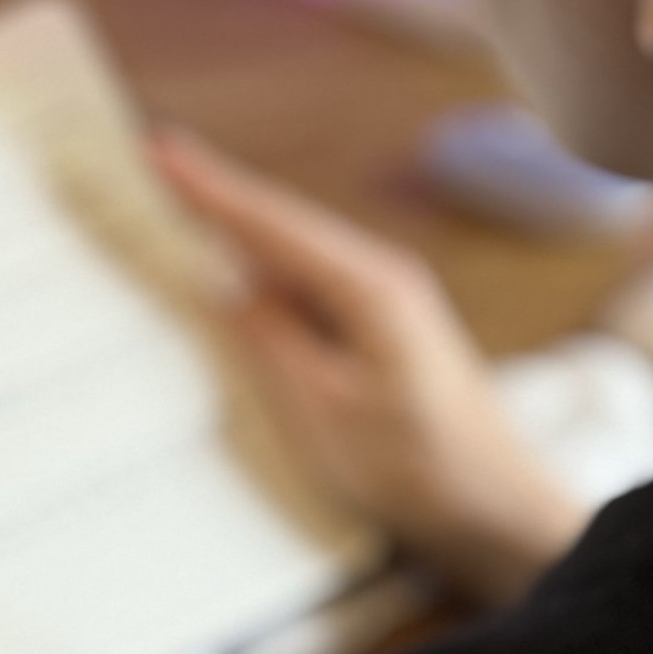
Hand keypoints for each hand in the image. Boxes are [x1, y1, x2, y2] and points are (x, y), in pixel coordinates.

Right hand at [153, 128, 589, 610]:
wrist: (498, 503)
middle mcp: (382, 275)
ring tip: (176, 202)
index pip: (272, 225)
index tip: (158, 150)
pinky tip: (235, 266)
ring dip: (238, 227)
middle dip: (216, 193)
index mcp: (370, 288)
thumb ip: (273, 344)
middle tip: (154, 159)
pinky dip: (266, 265)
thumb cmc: (423, 467)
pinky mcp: (383, 322)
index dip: (209, 188)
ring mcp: (386, 296)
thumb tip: (225, 287)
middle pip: (281, 223)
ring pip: (295, 249)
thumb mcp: (329, 414)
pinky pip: (312, 279)